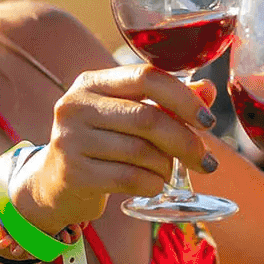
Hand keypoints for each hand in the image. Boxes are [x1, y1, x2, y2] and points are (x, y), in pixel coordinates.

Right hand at [16, 66, 217, 230]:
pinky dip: (152, 184)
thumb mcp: (128, 117)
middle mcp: (76, 105)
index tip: (209, 121)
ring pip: (141, 152)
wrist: (54, 185)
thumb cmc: (101, 145)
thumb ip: (167, 101)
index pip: (146, 77)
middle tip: (206, 162)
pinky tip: (154, 185)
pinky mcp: (72, 174)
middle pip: (147, 119)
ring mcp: (70, 140)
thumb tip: (207, 89)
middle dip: (185, 142)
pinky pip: (129, 178)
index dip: (183, 98)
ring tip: (170, 172)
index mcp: (92, 82)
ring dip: (167, 166)